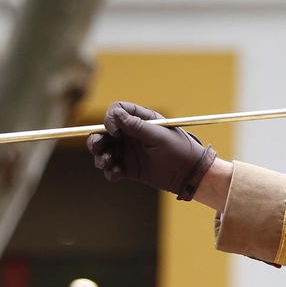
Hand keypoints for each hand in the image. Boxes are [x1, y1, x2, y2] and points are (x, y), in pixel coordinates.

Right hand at [87, 102, 216, 199]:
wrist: (189, 175)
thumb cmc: (179, 150)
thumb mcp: (159, 136)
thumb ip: (137, 126)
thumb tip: (116, 113)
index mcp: (141, 120)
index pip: (116, 111)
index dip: (110, 120)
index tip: (116, 133)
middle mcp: (131, 134)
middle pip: (103, 132)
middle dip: (96, 140)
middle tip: (99, 148)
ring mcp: (129, 151)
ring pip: (104, 151)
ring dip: (100, 156)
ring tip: (107, 162)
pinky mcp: (129, 168)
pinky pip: (112, 169)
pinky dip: (110, 172)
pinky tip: (118, 174)